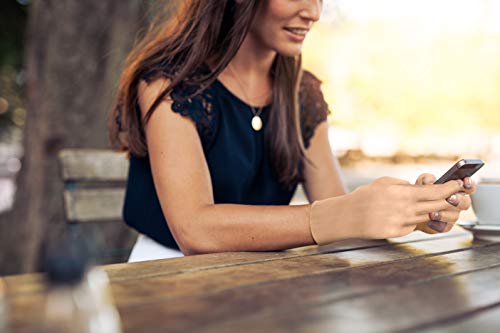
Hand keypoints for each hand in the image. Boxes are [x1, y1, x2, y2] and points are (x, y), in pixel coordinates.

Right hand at [340, 177, 463, 238]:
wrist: (347, 216)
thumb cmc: (364, 197)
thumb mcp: (384, 182)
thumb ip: (404, 185)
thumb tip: (419, 188)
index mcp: (404, 193)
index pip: (436, 192)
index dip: (450, 188)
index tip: (457, 185)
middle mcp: (406, 209)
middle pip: (438, 206)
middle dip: (449, 201)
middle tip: (454, 196)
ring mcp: (403, 223)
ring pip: (428, 217)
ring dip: (433, 211)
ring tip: (429, 206)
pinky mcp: (397, 233)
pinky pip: (413, 225)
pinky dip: (415, 220)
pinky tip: (407, 216)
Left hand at [413, 173, 475, 233]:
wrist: (410, 209)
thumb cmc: (420, 194)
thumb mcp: (422, 183)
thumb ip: (427, 179)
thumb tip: (430, 181)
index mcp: (455, 191)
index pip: (468, 188)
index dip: (469, 185)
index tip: (465, 182)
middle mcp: (456, 204)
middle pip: (465, 203)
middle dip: (458, 200)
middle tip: (449, 198)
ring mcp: (451, 216)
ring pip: (454, 216)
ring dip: (444, 214)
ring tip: (433, 212)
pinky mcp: (444, 226)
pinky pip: (444, 227)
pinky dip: (437, 224)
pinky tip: (430, 220)